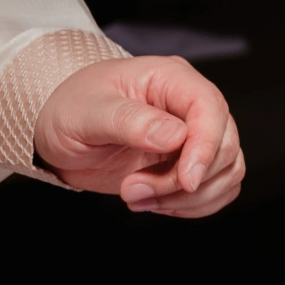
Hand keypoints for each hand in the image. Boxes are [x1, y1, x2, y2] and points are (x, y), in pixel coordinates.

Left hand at [32, 55, 247, 216]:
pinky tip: (153, 203)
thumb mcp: (85, 113)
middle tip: (132, 190)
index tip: (186, 181)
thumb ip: (129, 121)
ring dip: (187, 198)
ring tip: (136, 197)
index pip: (210, 108)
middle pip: (225, 144)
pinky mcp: (190, 162)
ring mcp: (194, 135)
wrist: (57, 132)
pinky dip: (192, 206)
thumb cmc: (68, 110)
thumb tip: (175, 136)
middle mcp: (190, 105)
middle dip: (183, 180)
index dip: (206, 147)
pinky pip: (217, 188)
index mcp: (170, 79)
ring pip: (227, 170)